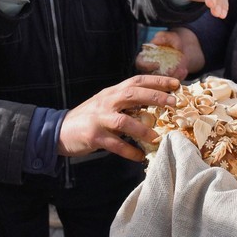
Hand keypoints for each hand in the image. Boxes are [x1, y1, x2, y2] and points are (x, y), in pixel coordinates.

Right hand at [59, 75, 179, 161]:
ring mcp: (99, 119)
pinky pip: (115, 145)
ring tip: (157, 137)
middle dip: (154, 97)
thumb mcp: (107, 103)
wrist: (60, 130)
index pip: (136, 81)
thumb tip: (154, 102)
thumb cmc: (89, 117)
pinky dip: (129, 151)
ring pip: (124, 121)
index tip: (176, 83)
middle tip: (173, 103)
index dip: (157, 81)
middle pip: (132, 95)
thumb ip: (126, 102)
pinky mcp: (94, 137)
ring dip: (143, 130)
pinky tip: (140, 156)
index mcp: (111, 92)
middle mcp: (106, 102)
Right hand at [135, 29, 203, 79]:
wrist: (183, 49)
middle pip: (149, 78)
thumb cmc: (172, 42)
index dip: (146, 65)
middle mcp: (149, 69)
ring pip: (160, 83)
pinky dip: (179, 78)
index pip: (140, 63)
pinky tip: (184, 70)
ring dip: (172, 77)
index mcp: (144, 57)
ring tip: (182, 69)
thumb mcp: (170, 37)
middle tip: (172, 70)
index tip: (157, 64)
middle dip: (161, 76)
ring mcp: (158, 77)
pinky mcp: (167, 82)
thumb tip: (156, 40)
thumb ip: (164, 37)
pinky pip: (171, 85)